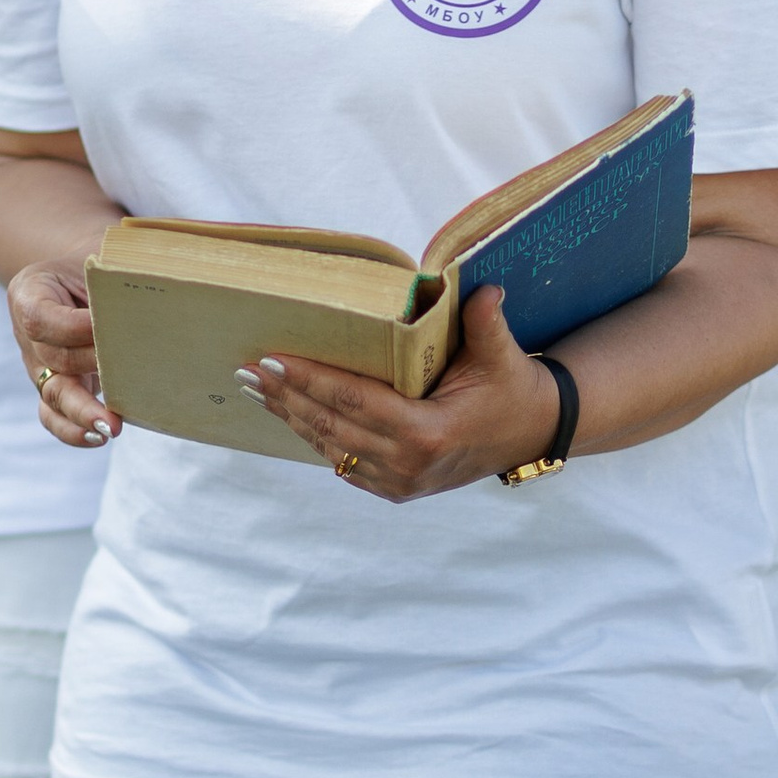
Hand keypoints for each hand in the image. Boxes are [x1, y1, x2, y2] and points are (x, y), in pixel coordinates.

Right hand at [8, 261, 115, 449]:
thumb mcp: (100, 257)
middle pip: (53, 359)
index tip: (110, 331)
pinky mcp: (53, 388)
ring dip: (83, 413)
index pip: (42, 318)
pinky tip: (99, 437)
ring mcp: (38, 366)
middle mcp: (28, 334)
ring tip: (110, 427)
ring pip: (53, 395)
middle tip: (127, 375)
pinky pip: (53, 416)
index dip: (76, 328)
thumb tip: (163, 291)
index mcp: (29, 292)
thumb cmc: (98, 266)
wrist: (82, 279)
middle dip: (92, 367)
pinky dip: (73, 431)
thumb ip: (117, 270)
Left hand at [243, 283, 561, 499]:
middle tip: (247, 370)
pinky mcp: (394, 489)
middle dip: (285, 397)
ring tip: (256, 389)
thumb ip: (486, 322)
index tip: (272, 360)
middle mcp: (408, 465)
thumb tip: (483, 289)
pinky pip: (343, 461)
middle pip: (331, 426)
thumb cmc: (513, 389)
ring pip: (330, 447)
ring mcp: (399, 483)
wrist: (530, 435)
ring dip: (290, 417)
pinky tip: (289, 413)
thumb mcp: (503, 355)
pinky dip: (314, 436)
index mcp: (429, 434)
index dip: (310, 380)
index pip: (354, 402)